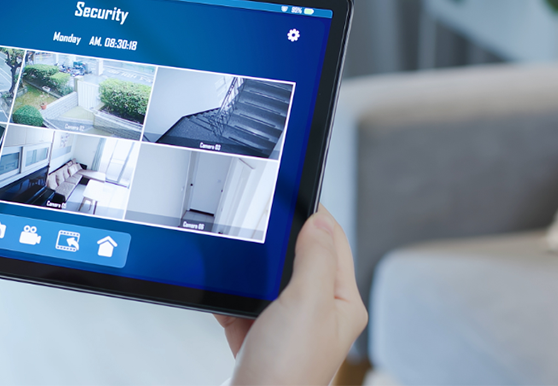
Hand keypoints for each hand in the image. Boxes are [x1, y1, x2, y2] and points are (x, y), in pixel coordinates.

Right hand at [215, 205, 366, 385]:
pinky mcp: (255, 334)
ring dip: (247, 267)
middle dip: (273, 239)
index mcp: (340, 301)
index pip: (332, 239)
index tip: (290, 191)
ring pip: (264, 277)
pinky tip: (217, 291)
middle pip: (296, 255)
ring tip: (236, 257)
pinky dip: (226, 293)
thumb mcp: (307, 303)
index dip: (312, 212)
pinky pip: (239, 301)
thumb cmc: (287, 372)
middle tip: (255, 218)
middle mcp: (316, 311)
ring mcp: (285, 323)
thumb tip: (318, 219)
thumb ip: (315, 257)